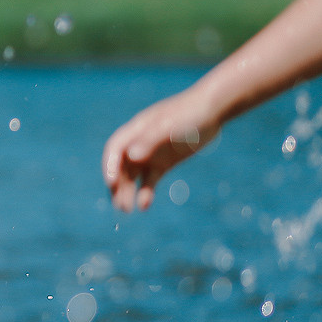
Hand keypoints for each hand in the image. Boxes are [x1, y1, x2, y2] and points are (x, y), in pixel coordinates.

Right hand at [102, 89, 222, 212]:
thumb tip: (132, 156)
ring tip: (126, 210)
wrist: (211, 110)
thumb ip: (150, 140)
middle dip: (118, 186)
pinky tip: (144, 206)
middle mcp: (139, 143)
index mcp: (136, 130)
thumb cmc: (189, 113)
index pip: (115, 150)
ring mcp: (151, 154)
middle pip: (121, 167)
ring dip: (127, 192)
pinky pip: (150, 181)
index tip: (111, 183)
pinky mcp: (164, 163)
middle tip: (120, 205)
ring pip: (133, 177)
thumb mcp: (170, 126)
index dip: (110, 166)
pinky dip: (145, 193)